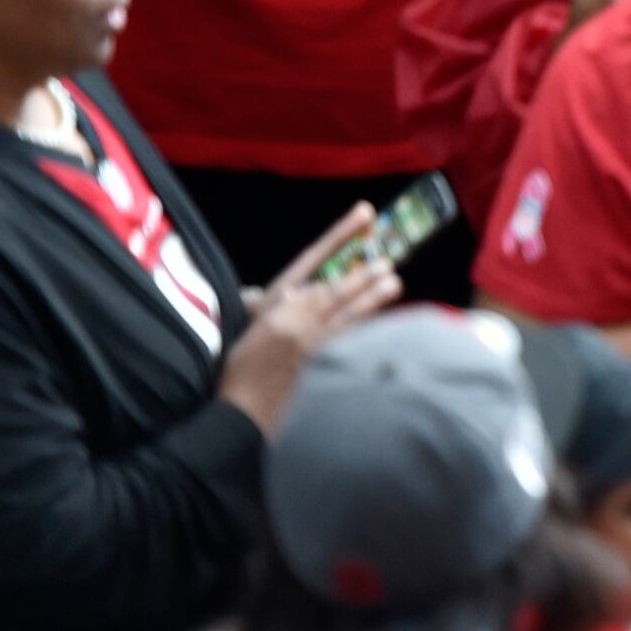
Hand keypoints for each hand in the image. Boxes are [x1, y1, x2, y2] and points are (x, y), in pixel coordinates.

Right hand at [222, 203, 398, 432]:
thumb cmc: (238, 372)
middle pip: (334, 289)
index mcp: (273, 303)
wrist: (237, 416)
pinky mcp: (319, 367)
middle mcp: (292, 319)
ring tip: (394, 283)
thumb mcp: (246, 330)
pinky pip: (347, 340)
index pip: (312, 259)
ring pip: (346, 313)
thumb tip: (272, 294)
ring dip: (371, 298)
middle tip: (387, 261)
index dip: (339, 235)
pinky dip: (365, 329)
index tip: (363, 214)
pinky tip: (384, 324)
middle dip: (362, 274)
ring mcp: (307, 344)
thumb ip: (267, 308)